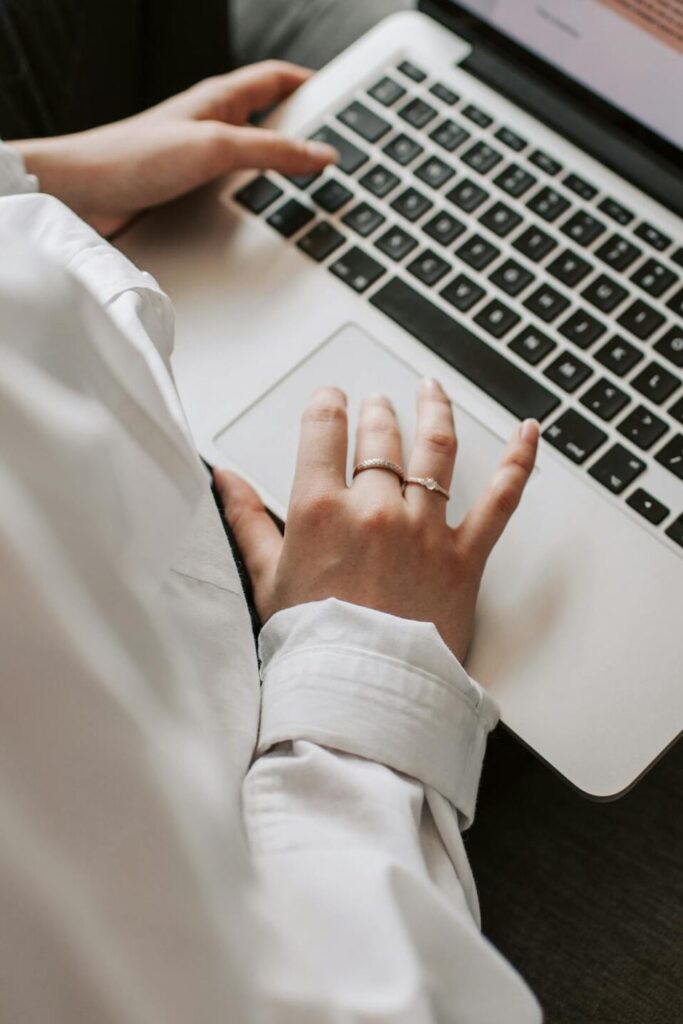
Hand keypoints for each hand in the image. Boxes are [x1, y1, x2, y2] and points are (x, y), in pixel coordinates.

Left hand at [11, 61, 335, 235]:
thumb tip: (320, 154)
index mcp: (219, 100)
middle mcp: (211, 125)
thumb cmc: (132, 158)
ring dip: (279, 172)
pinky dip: (256, 199)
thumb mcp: (216, 148)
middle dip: (304, 131)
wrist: (83, 198)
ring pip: (254, 159)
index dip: (311, 85)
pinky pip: (235, 190)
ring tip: (310, 187)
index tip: (343, 99)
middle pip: (271, 119)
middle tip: (337, 149)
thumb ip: (271, 151)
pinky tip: (265, 216)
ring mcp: (200, 159)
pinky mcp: (189, 192)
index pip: (276, 79)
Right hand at [215, 380, 538, 662]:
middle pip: (380, 438)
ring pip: (435, 450)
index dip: (327, 405)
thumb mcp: (267, 579)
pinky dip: (518, 461)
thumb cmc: (313, 644)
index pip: (324, 431)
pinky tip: (528, 432)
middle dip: (376, 412)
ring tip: (431, 390)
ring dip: (433, 410)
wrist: (362, 694)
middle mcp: (376, 509)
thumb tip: (223, 478)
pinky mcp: (464, 555)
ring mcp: (425, 529)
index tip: (330, 399)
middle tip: (375, 404)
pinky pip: (500, 499)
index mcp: (321, 510)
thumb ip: (246, 520)